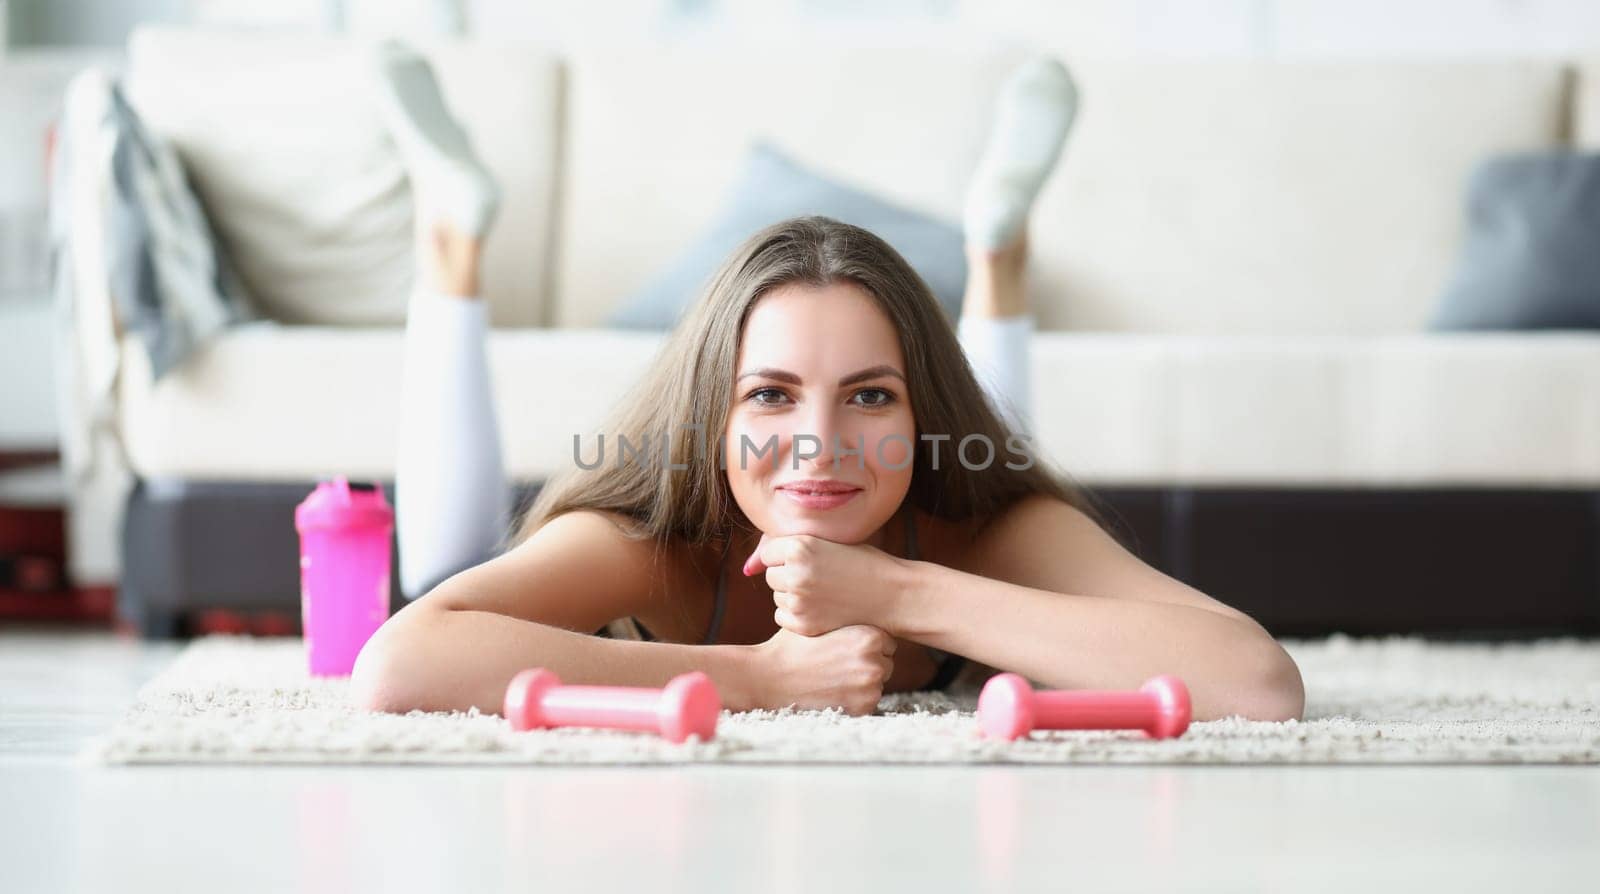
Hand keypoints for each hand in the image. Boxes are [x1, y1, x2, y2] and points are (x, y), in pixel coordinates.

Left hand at [743, 533, 907, 635]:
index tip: (810, 563)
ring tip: (824, 594)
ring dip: (793, 596)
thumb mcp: (828, 543)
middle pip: (771, 576)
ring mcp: (799, 600)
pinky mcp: (804, 624)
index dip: (788, 558)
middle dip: (789, 577)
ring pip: (777, 597)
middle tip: (819, 579)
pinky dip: (797, 615)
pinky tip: (822, 609)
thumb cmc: (862, 564)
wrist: (893, 594)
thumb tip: (748, 568)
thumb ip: (789, 548)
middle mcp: (796, 572)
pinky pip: (783, 618)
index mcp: (801, 545)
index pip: (768, 553)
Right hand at [749, 625, 894, 715]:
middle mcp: (875, 662)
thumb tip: (866, 607)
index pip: (886, 641)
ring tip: (832, 678)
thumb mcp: (821, 621)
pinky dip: (854, 700)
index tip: (847, 647)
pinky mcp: (863, 708)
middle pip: (885, 663)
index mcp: (869, 636)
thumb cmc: (791, 646)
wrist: (769, 678)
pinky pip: (868, 702)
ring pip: (877, 683)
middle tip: (838, 664)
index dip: (866, 644)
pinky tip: (831, 691)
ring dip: (862, 682)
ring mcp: (870, 687)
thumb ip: (847, 619)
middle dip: (868, 663)